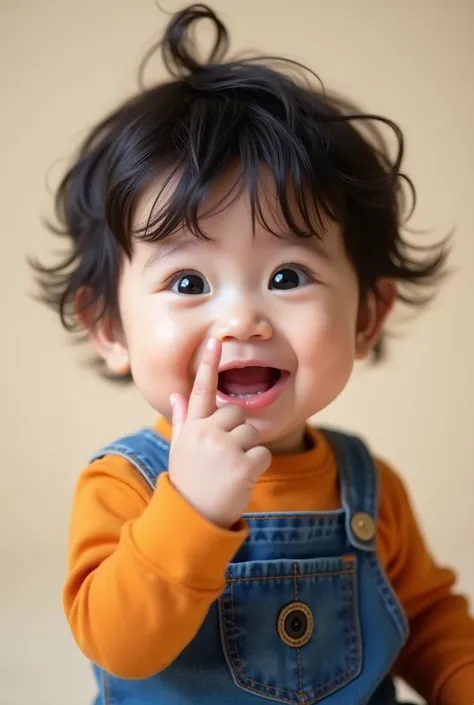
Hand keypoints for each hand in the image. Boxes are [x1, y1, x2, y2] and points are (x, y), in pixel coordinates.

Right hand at [168, 338, 271, 528]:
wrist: (193, 516)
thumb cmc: (188, 479)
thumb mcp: (180, 448)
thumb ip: (182, 419)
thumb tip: (176, 395)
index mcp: (191, 426)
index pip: (200, 390)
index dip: (209, 365)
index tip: (216, 342)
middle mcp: (206, 433)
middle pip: (236, 413)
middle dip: (237, 431)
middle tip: (224, 455)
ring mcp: (224, 448)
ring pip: (252, 433)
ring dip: (247, 451)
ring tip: (230, 469)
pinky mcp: (242, 465)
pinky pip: (263, 453)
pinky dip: (257, 466)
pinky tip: (240, 479)